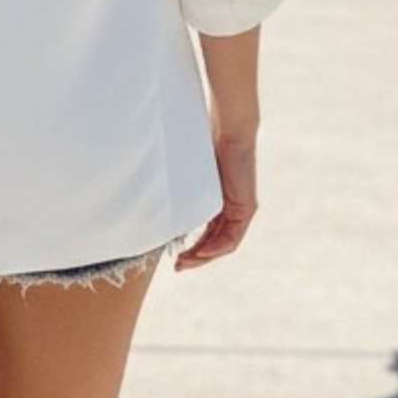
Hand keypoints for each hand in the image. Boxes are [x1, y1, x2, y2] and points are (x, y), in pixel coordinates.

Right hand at [174, 131, 257, 271]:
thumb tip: (150, 192)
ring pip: (223, 244)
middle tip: (177, 267)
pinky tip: (201, 252)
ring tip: (185, 263)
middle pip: (214, 243)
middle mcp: (231, 209)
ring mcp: (240, 209)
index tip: (175, 256)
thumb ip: (181, 188)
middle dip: (195, 258)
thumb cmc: (206, 144)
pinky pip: (232, 237)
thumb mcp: (190, 174)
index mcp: (218, 202)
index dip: (192, 248)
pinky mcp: (246, 207)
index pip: (207, 234)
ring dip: (204, 257)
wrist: (230, 130)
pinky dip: (216, 248)